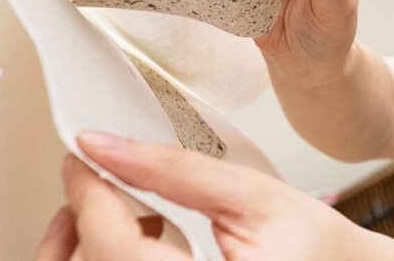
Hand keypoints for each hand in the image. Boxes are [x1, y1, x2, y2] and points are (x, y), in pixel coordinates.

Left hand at [34, 131, 364, 260]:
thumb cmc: (313, 244)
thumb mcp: (249, 194)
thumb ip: (173, 171)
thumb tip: (104, 146)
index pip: (112, 247)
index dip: (86, 195)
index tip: (80, 160)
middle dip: (81, 226)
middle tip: (94, 184)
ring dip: (96, 248)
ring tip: (130, 216)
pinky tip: (146, 246)